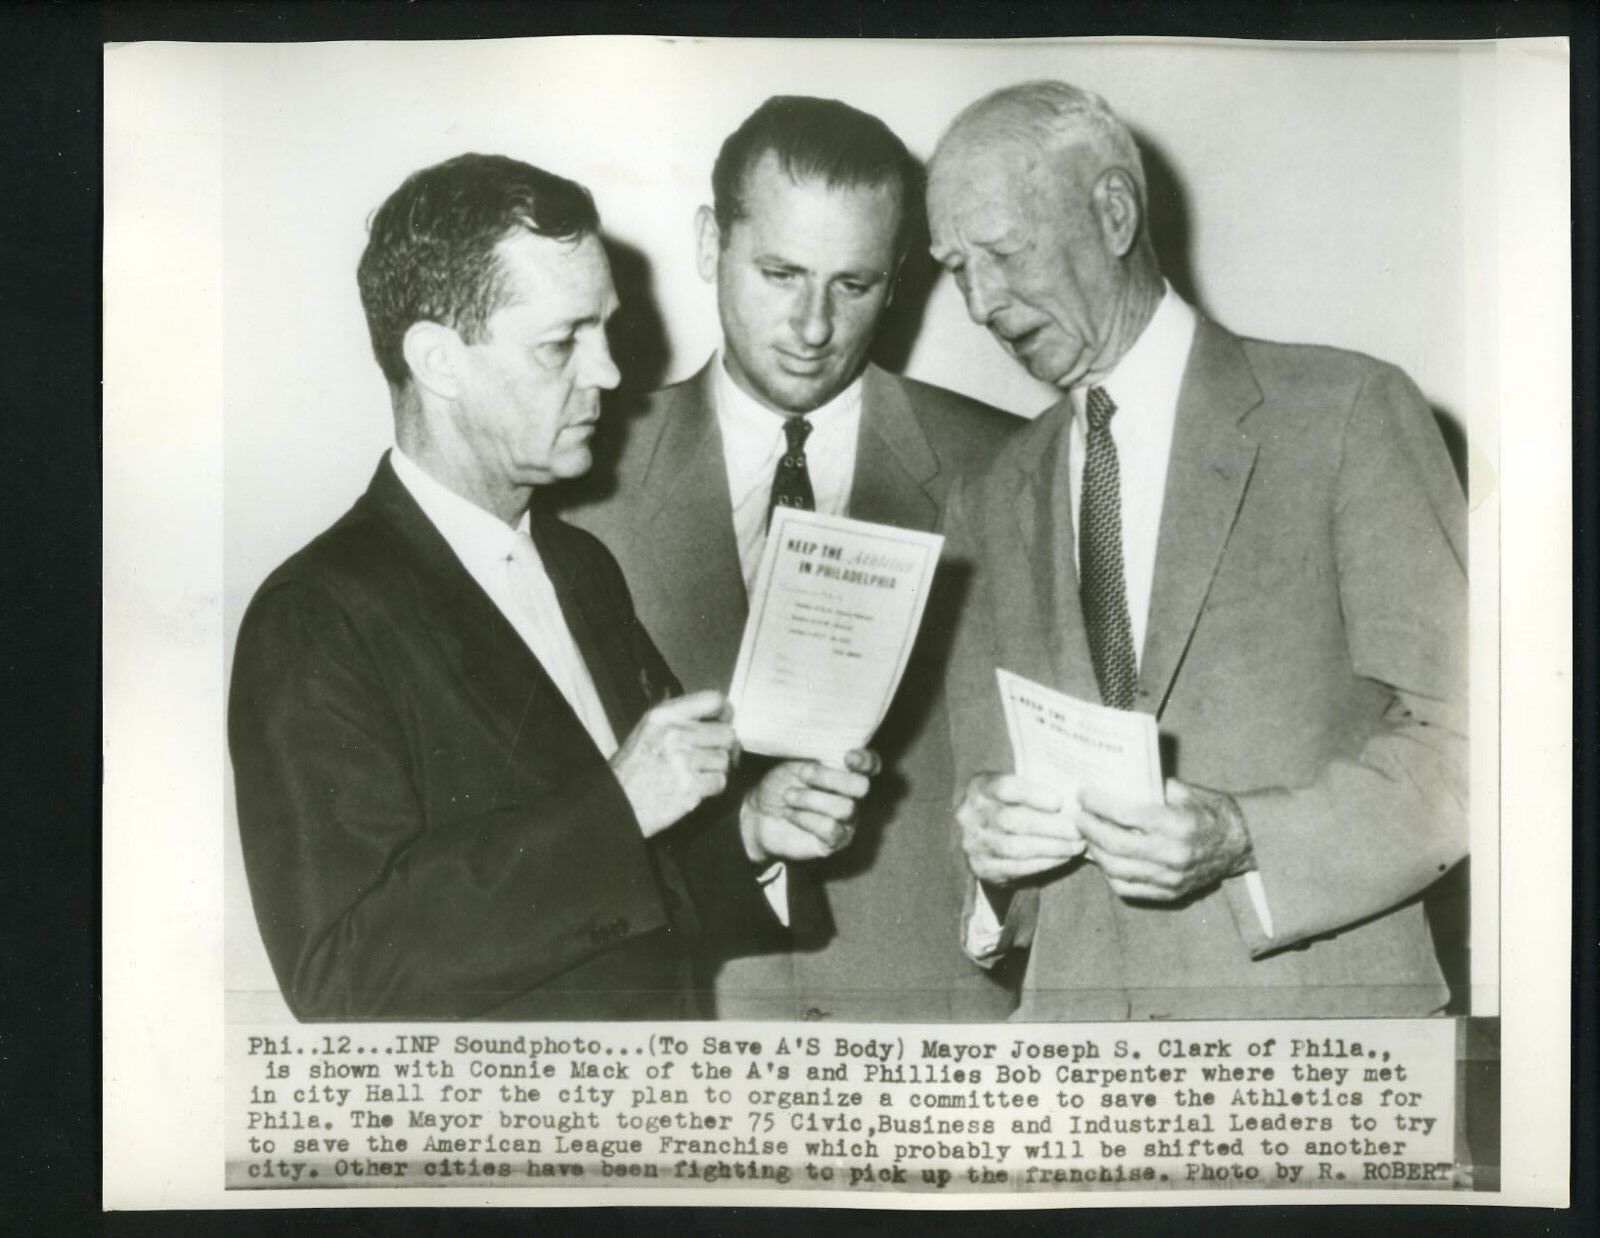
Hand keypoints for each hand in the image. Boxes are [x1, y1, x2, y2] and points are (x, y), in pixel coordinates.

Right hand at [609, 690, 736, 837]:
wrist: (616, 803)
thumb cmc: (633, 768)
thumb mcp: (648, 729)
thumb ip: (680, 719)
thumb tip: (718, 717)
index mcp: (664, 716)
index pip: (714, 700)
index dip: (725, 712)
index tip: (724, 722)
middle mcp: (675, 734)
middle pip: (726, 733)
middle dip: (725, 747)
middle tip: (715, 755)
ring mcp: (684, 761)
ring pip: (725, 759)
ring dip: (716, 768)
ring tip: (698, 773)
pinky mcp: (691, 787)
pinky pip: (720, 781)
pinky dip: (712, 787)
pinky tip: (696, 787)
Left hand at [740, 750, 880, 863]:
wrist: (759, 815)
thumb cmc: (780, 784)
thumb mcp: (793, 761)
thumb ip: (814, 753)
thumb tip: (825, 739)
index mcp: (846, 772)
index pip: (871, 765)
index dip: (866, 761)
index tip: (847, 757)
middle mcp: (852, 796)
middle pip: (861, 786)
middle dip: (829, 777)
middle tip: (802, 774)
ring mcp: (847, 821)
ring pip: (845, 808)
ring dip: (810, 799)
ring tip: (788, 797)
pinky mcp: (834, 842)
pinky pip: (831, 829)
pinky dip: (806, 819)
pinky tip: (791, 815)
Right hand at [957, 772, 1086, 885]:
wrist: (976, 834)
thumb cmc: (1005, 805)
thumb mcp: (1010, 789)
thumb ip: (1032, 791)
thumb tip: (1071, 797)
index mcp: (979, 787)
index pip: (1004, 788)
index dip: (1032, 795)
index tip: (1059, 801)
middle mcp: (970, 815)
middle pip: (1011, 821)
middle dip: (1050, 826)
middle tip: (1078, 829)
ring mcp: (974, 844)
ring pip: (1015, 847)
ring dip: (1052, 847)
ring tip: (1076, 845)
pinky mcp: (982, 868)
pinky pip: (1016, 868)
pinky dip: (1044, 863)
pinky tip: (1063, 858)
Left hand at [1075, 778, 1253, 901]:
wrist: (1241, 843)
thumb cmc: (1210, 810)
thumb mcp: (1184, 790)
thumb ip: (1150, 787)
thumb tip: (1112, 780)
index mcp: (1177, 824)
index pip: (1126, 815)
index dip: (1099, 804)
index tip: (1084, 794)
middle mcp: (1173, 854)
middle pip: (1115, 845)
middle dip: (1089, 828)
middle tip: (1078, 815)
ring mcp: (1170, 878)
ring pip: (1116, 869)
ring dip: (1095, 851)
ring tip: (1086, 835)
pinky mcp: (1169, 893)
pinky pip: (1127, 888)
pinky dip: (1109, 873)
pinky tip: (1103, 857)